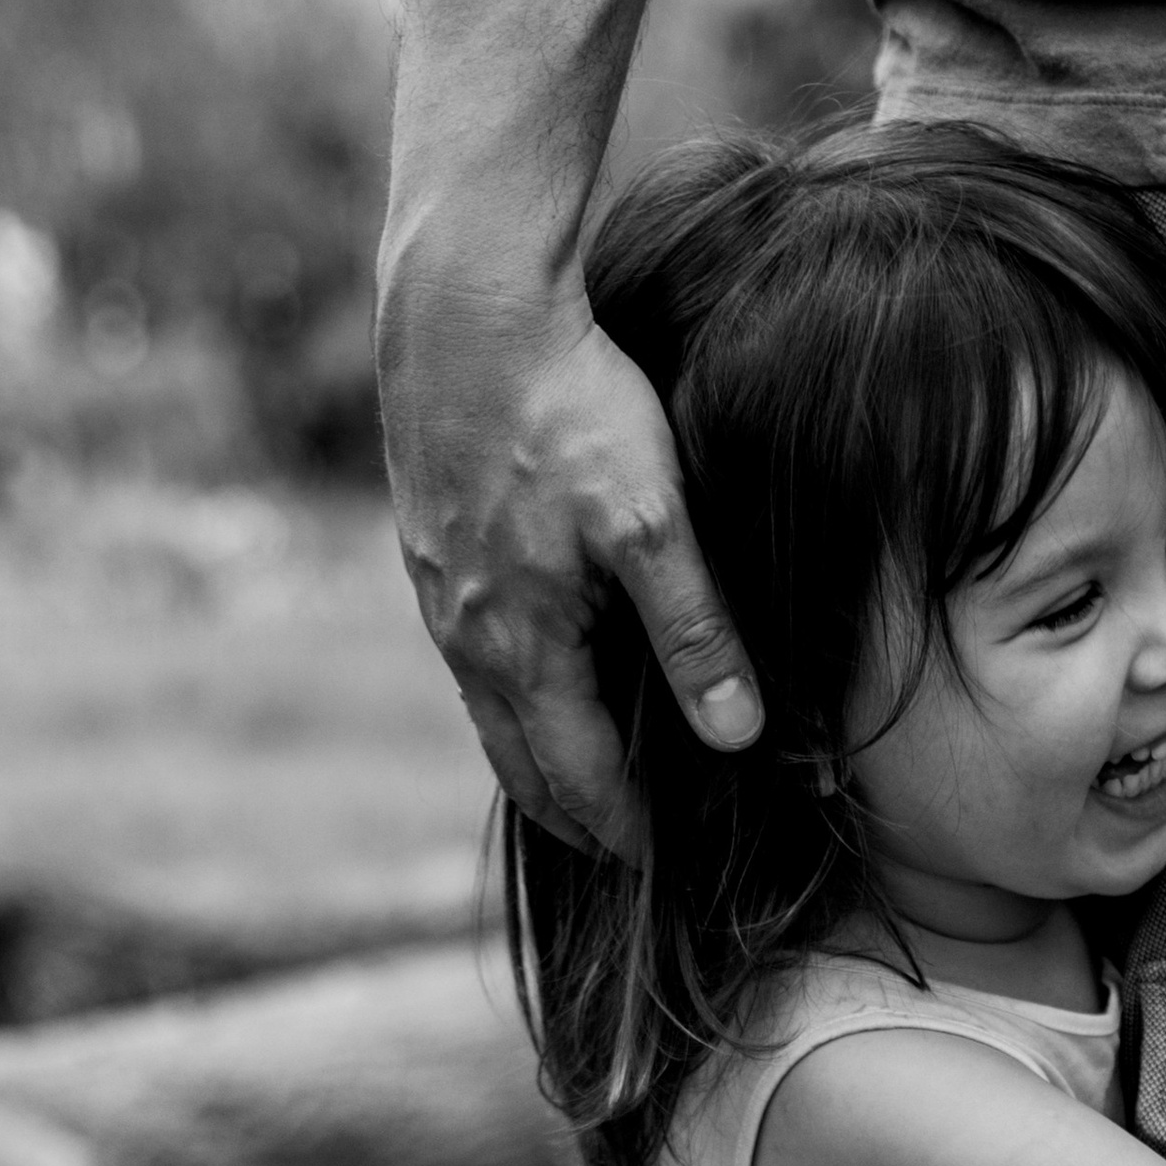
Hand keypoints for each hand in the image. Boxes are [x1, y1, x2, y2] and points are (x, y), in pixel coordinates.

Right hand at [374, 252, 764, 860]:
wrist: (463, 299)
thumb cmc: (567, 402)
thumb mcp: (652, 521)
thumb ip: (696, 632)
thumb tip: (737, 740)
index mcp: (517, 646)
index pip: (576, 780)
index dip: (625, 830)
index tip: (666, 867)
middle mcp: (462, 634)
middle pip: (519, 765)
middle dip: (573, 819)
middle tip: (624, 857)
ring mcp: (435, 591)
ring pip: (489, 711)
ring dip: (538, 759)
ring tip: (584, 787)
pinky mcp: (428, 543)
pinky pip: (472, 654)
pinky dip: (512, 695)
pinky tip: (541, 676)